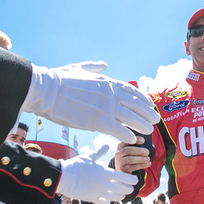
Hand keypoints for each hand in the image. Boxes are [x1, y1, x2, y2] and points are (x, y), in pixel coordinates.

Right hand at [24, 62, 159, 143]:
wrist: (47, 90)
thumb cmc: (59, 80)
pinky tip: (132, 139)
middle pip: (135, 105)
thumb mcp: (79, 68)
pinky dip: (127, 134)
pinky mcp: (98, 121)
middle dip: (147, 112)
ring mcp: (106, 107)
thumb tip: (104, 64)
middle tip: (156, 119)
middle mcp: (110, 94)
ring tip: (149, 130)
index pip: (131, 91)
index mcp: (107, 82)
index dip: (143, 99)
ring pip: (131, 118)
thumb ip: (94, 67)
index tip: (150, 104)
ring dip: (142, 124)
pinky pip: (119, 130)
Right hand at [57, 146, 137, 203]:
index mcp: (105, 173)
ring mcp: (99, 193)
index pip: (125, 178)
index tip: (135, 179)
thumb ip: (100, 152)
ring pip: (116, 197)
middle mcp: (104, 184)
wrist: (63, 177)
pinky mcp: (92, 199)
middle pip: (123, 189)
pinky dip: (109, 201)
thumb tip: (107, 145)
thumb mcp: (89, 157)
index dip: (132, 180)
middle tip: (130, 186)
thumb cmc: (76, 165)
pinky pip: (105, 202)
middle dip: (128, 188)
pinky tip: (109, 199)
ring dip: (121, 195)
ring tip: (122, 193)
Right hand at [115, 136, 150, 173]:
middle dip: (138, 151)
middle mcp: (118, 153)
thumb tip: (146, 142)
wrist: (123, 169)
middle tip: (147, 152)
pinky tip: (148, 164)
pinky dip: (141, 165)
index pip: (126, 141)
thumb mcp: (129, 150)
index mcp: (120, 146)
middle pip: (127, 150)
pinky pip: (132, 167)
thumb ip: (135, 145)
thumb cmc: (129, 157)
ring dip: (140, 159)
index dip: (134, 140)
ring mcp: (120, 162)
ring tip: (148, 159)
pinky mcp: (123, 169)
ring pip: (129, 159)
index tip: (143, 140)